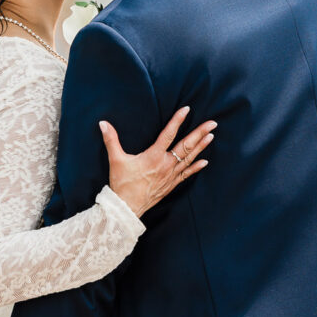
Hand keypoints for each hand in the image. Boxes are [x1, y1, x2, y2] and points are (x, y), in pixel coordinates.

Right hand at [99, 106, 215, 216]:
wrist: (127, 207)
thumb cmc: (122, 183)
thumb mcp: (116, 160)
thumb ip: (111, 140)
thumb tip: (103, 123)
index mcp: (153, 156)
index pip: (168, 134)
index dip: (177, 120)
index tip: (187, 109)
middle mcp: (166, 164)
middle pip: (186, 146)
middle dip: (200, 133)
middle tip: (212, 123)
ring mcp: (170, 175)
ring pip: (189, 158)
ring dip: (201, 146)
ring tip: (211, 136)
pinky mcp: (171, 184)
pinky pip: (186, 174)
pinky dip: (196, 167)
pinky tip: (205, 161)